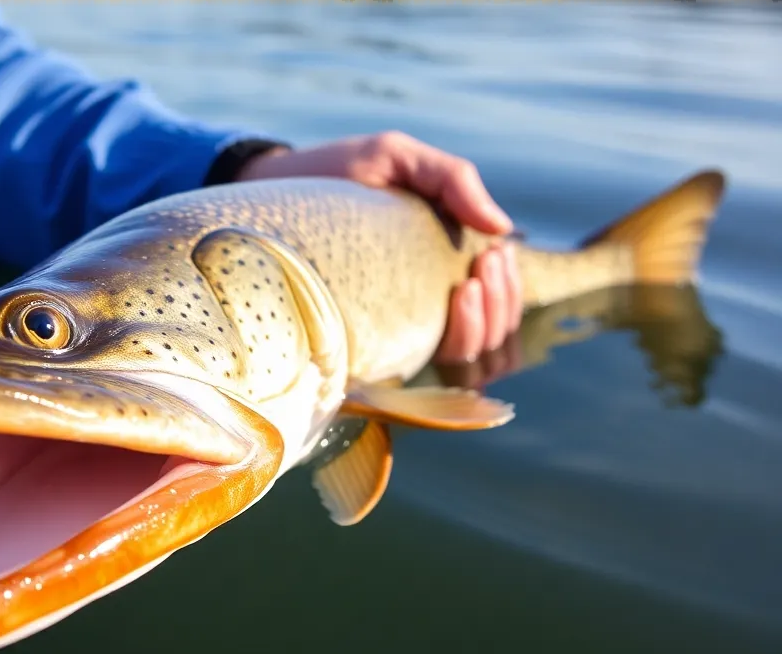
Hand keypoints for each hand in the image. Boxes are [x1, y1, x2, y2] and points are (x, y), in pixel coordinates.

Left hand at [235, 132, 523, 363]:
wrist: (275, 189)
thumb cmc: (338, 173)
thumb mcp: (396, 159)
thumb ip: (451, 179)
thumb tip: (503, 228)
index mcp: (441, 266)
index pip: (498, 306)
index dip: (507, 292)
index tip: (493, 257)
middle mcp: (426, 304)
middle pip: (492, 335)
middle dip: (501, 305)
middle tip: (481, 269)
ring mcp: (399, 325)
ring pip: (468, 354)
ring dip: (481, 326)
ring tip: (465, 288)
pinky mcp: (367, 338)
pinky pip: (420, 365)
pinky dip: (450, 344)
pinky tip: (445, 310)